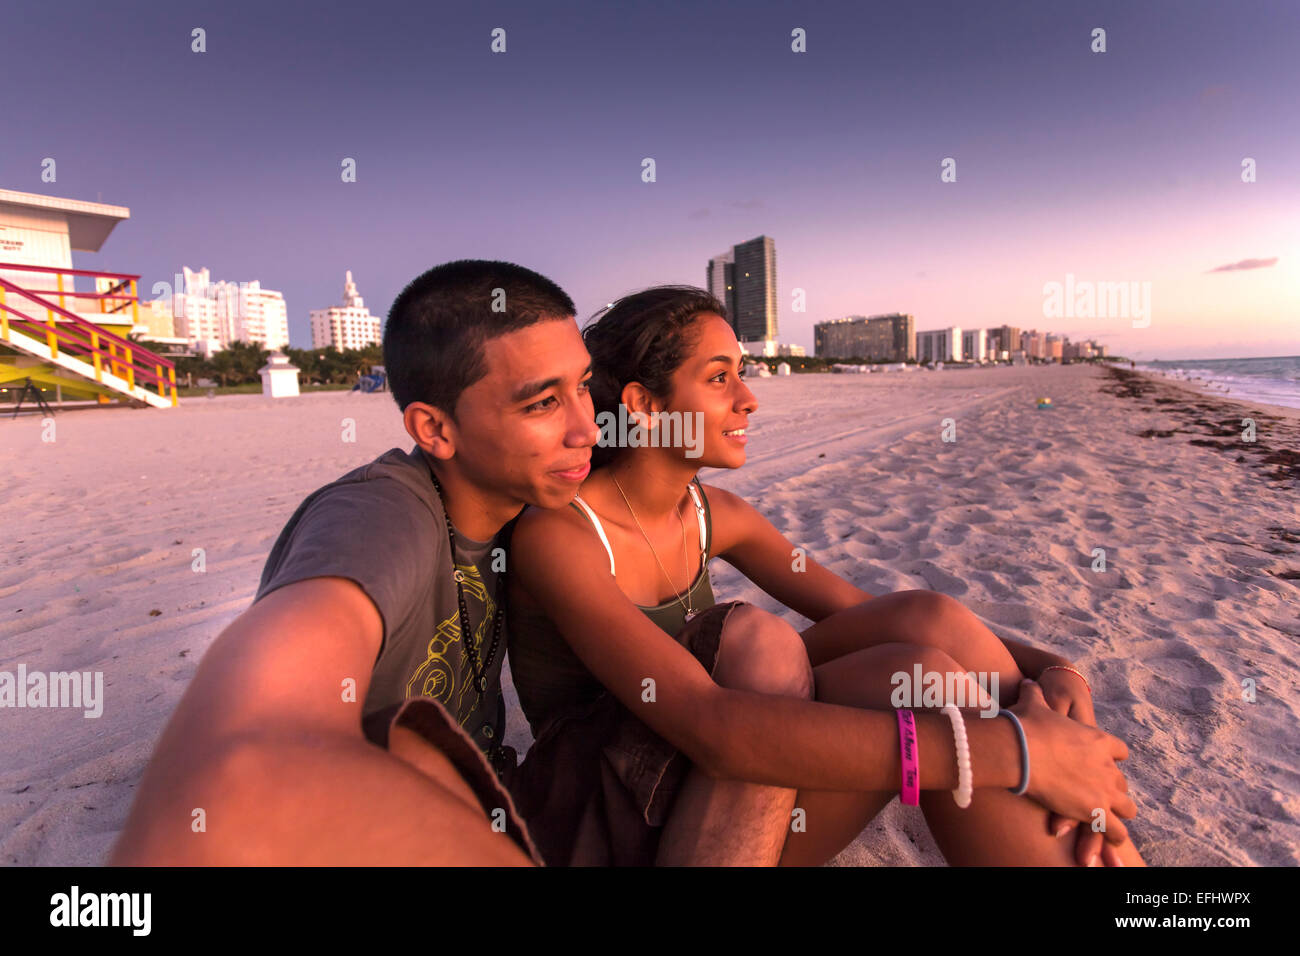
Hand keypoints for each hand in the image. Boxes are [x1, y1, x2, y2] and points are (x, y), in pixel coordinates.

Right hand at [1036, 667, 1127, 864]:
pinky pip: (1116, 829)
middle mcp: (1107, 765)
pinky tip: (1109, 839)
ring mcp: (1104, 789)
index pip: (1120, 751)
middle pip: (1121, 781)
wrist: (1022, 748)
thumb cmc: (1026, 725)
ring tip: (1110, 820)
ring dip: (1119, 813)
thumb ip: (1035, 694)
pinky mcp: (1096, 811)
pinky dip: (1113, 835)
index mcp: (1098, 740)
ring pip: (1127, 807)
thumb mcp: (1034, 704)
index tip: (1104, 762)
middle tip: (1099, 794)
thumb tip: (1027, 682)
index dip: (1112, 758)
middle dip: (1112, 789)